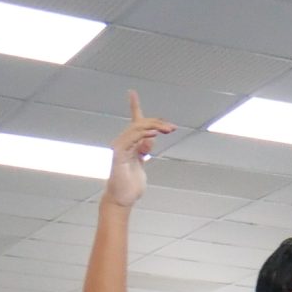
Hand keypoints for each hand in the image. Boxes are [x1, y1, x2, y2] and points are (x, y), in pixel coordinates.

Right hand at [107, 92, 174, 208]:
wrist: (123, 198)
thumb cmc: (131, 183)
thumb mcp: (141, 162)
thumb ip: (144, 149)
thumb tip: (150, 138)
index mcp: (129, 143)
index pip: (133, 122)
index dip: (133, 106)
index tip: (132, 93)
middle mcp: (122, 142)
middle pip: (139, 124)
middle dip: (156, 123)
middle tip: (172, 128)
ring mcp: (119, 147)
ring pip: (136, 129)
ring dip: (154, 127)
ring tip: (168, 130)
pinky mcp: (119, 155)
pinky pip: (131, 140)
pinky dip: (142, 135)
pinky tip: (153, 134)